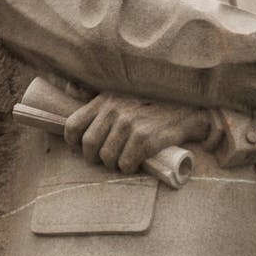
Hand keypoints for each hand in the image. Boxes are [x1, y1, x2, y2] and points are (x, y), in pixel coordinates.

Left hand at [64, 92, 210, 173]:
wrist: (186, 108)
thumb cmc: (150, 103)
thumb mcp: (120, 92)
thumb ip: (96, 94)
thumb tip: (68, 87)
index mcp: (104, 100)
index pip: (73, 125)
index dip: (73, 142)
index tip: (80, 149)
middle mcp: (114, 110)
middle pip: (89, 145)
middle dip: (94, 158)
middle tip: (104, 160)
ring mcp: (129, 124)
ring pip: (107, 158)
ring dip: (113, 165)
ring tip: (121, 161)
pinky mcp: (145, 138)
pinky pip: (126, 164)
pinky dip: (128, 167)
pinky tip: (135, 162)